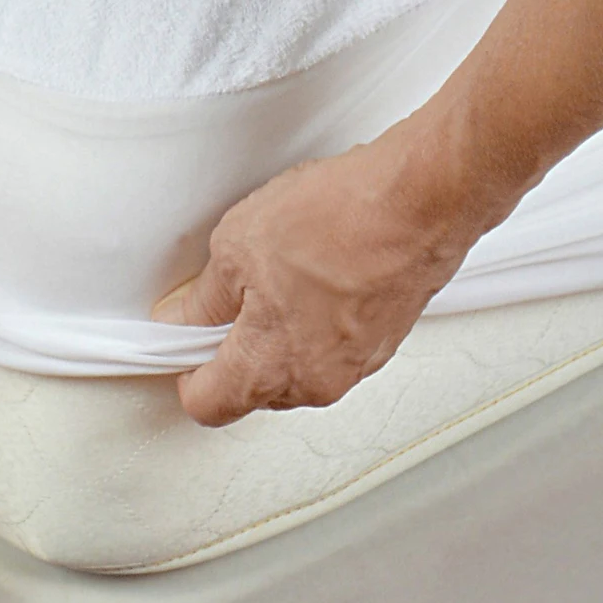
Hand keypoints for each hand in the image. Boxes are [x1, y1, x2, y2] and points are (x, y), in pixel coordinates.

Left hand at [151, 113, 509, 426]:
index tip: (181, 340)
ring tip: (280, 268)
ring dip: (280, 329)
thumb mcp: (237, 245)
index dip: (186, 372)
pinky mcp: (384, 338)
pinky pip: (333, 342)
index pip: (209, 404)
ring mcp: (357, 364)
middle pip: (255, 387)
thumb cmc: (341, 220)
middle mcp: (317, 381)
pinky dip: (317, 317)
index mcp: (271, 368)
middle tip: (229, 292)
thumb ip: (204, 296)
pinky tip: (316, 267)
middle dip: (234, 347)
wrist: (421, 198)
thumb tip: (184, 316)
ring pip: (297, 363)